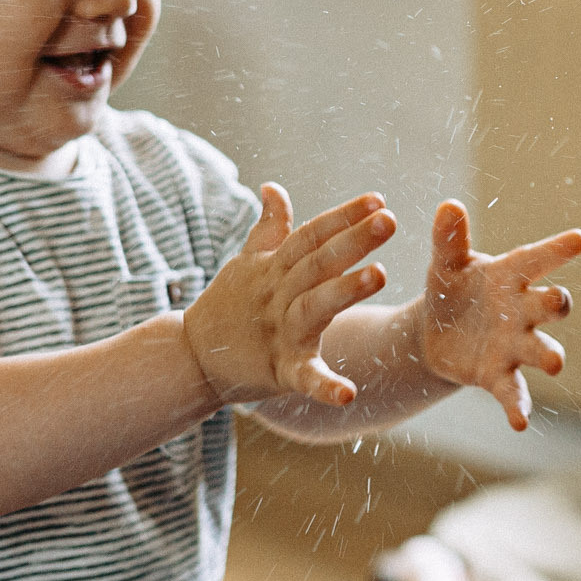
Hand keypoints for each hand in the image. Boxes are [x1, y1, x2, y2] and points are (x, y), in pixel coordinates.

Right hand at [184, 184, 394, 408]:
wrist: (192, 357)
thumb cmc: (229, 305)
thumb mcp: (248, 263)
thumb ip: (269, 228)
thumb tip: (273, 187)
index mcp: (275, 268)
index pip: (311, 236)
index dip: (342, 216)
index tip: (377, 199)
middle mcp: (279, 295)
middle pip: (317, 263)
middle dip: (353, 241)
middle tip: (389, 220)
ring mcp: (280, 333)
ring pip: (313, 307)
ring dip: (345, 290)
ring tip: (380, 273)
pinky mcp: (280, 371)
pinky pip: (304, 377)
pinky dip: (324, 386)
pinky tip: (348, 393)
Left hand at [413, 200, 580, 430]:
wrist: (436, 333)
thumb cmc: (451, 289)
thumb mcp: (445, 264)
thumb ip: (449, 239)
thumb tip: (448, 206)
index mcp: (510, 276)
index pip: (537, 259)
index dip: (557, 249)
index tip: (579, 239)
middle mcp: (521, 310)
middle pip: (548, 305)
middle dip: (555, 305)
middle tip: (559, 303)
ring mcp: (514, 345)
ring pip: (541, 350)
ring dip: (548, 356)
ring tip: (554, 363)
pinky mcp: (497, 375)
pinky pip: (513, 392)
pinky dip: (518, 407)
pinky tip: (519, 423)